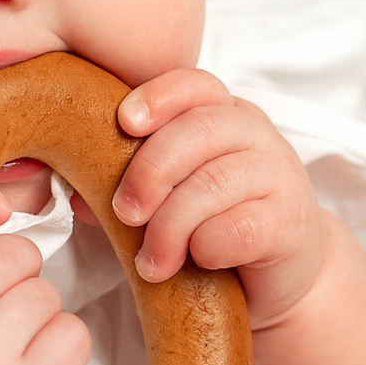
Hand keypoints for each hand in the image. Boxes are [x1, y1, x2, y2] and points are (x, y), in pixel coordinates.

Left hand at [112, 70, 331, 325]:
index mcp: (223, 114)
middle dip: (150, 172)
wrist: (274, 279)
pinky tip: (198, 262)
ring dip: (170, 226)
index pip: (194, 85)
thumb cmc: (212, 227)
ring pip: (213, 183)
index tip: (125, 123)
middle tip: (124, 214)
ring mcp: (280, 175)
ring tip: (151, 263)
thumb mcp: (169, 197)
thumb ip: (127, 185)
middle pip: (199, 130)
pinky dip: (206, 248)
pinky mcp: (290, 223)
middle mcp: (256, 134)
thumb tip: (74, 194)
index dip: (158, 97)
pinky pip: (239, 227)